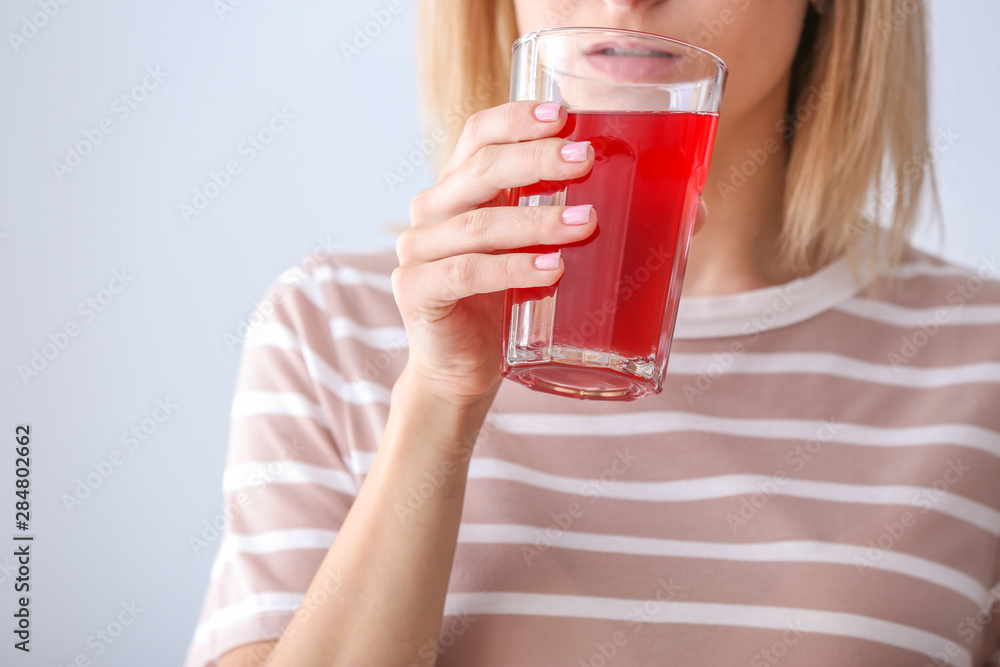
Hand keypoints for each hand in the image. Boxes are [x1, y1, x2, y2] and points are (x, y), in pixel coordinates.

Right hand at [392, 101, 596, 405]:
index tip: (564, 114)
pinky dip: (512, 270)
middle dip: (536, 160)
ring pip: (477, 224)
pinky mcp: (418, 292)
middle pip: (480, 170)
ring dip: (534, 220)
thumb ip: (598, 224)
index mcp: (461, 189)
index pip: (478, 135)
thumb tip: (696, 210)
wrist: (463, 369)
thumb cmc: (511, 304)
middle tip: (586, 160)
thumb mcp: (548, 253)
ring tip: (584, 222)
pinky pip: (466, 273)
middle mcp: (433, 211)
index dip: (516, 118)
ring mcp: (419, 251)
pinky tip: (552, 270)